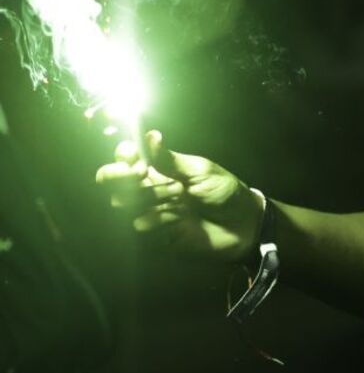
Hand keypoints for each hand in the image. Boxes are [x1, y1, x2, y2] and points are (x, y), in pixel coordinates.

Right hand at [95, 130, 263, 262]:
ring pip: (123, 204)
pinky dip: (158, 219)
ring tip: (180, 195)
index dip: (123, 156)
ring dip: (150, 197)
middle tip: (143, 173)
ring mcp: (149, 213)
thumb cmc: (224, 192)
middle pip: (110, 181)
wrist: (243, 223)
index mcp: (157, 169)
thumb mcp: (200, 170)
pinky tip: (179, 218)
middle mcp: (147, 190)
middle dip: (121, 176)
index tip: (135, 156)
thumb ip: (170, 159)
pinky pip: (141, 227)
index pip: (124, 159)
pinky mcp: (155, 237)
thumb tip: (149, 135)